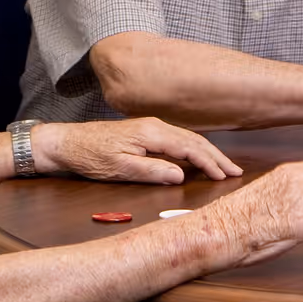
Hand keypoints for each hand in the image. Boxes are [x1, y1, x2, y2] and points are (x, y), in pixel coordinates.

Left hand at [30, 118, 242, 183]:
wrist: (66, 143)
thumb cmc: (90, 157)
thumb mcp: (120, 169)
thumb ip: (152, 171)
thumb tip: (181, 175)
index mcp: (152, 133)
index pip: (190, 148)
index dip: (210, 163)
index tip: (226, 176)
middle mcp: (155, 126)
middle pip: (194, 141)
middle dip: (216, 157)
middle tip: (236, 172)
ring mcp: (150, 127)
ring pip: (187, 139)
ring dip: (207, 153)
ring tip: (224, 166)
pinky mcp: (145, 132)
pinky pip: (177, 140)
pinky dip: (193, 150)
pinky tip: (198, 158)